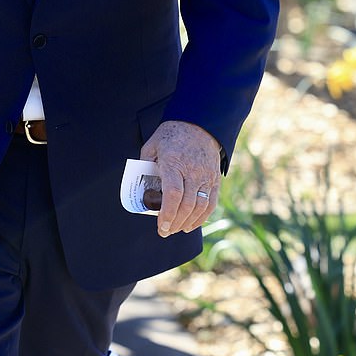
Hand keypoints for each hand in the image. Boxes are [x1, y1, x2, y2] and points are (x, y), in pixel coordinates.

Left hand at [140, 121, 220, 237]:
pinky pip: (210, 203)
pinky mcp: (215, 180)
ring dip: (187, 223)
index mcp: (173, 163)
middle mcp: (192, 171)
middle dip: (175, 223)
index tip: (161, 226)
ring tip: (176, 229)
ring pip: (200, 207)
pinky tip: (190, 225)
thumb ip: (145, 165)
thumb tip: (141, 186)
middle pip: (186, 205)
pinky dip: (201, 218)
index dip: (167, 214)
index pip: (173, 194)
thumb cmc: (171, 135)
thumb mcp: (152, 145)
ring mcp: (206, 176)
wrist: (199, 124)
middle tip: (165, 231)